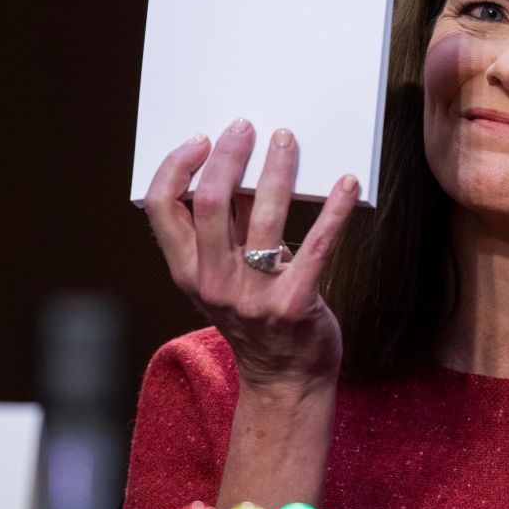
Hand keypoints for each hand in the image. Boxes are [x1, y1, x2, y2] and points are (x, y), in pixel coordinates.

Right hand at [143, 118, 358, 396]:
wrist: (286, 381)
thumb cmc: (257, 318)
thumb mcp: (225, 278)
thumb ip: (226, 231)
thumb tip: (236, 168)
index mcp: (188, 272)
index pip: (161, 208)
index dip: (176, 167)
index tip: (201, 139)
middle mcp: (213, 282)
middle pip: (210, 203)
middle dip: (228, 157)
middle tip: (247, 127)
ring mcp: (253, 295)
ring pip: (263, 217)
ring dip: (277, 170)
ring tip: (288, 140)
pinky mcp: (296, 303)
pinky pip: (318, 246)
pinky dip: (334, 209)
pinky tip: (347, 184)